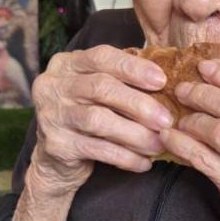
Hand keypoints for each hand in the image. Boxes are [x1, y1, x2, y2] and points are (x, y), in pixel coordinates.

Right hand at [27, 45, 170, 197]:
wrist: (55, 161)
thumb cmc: (86, 117)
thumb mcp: (96, 92)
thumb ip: (121, 81)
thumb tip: (167, 81)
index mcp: (66, 64)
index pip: (101, 57)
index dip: (133, 67)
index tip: (161, 80)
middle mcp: (53, 85)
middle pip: (101, 88)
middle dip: (138, 104)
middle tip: (166, 120)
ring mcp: (51, 115)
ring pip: (99, 120)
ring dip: (135, 134)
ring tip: (158, 144)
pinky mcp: (56, 144)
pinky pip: (98, 149)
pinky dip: (125, 157)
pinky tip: (143, 163)